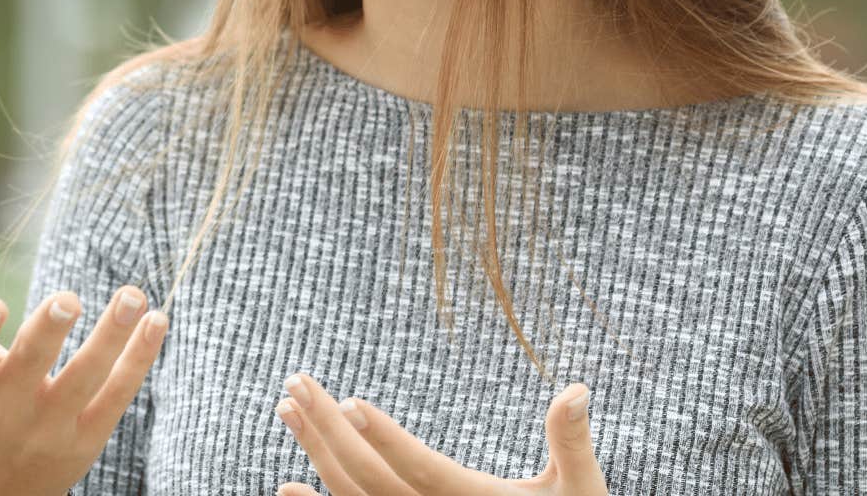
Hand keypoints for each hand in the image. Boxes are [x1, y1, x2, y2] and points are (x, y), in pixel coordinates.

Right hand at [0, 259, 167, 495]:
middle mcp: (7, 407)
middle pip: (29, 365)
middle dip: (48, 331)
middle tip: (69, 298)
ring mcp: (50, 425)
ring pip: (85, 378)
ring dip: (112, 336)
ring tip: (134, 295)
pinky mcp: (87, 436)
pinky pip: (118, 394)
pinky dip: (139, 359)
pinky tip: (157, 320)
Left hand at [273, 374, 607, 495]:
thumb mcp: (579, 492)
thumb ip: (572, 443)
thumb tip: (577, 386)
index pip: (421, 470)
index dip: (387, 440)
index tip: (350, 402)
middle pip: (370, 478)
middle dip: (329, 429)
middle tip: (296, 381)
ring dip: (316, 452)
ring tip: (287, 407)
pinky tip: (286, 486)